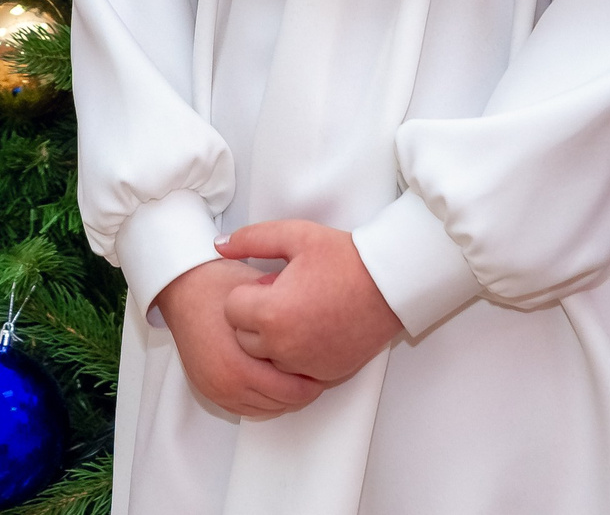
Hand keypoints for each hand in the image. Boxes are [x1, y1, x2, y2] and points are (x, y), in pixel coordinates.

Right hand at [153, 259, 325, 417]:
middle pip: (284, 403)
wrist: (183, 288)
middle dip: (304, 387)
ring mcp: (217, 391)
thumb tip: (324, 338)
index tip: (328, 365)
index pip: (293, 391)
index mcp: (239, 367)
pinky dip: (266, 399)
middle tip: (320, 368)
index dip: (316, 378)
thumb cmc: (221, 287)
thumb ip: (289, 325)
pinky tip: (277, 378)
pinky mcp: (210, 392)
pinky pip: (248, 409)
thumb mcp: (262, 302)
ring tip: (300, 372)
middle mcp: (226, 385)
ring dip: (286, 395)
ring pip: (268, 409)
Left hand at [216, 219, 405, 384]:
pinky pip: (292, 369)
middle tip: (286, 296)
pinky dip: (297, 354)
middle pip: (243, 338)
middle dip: (257, 317)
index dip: (248, 292)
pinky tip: (316, 329)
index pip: (231, 310)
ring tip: (301, 312)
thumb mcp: (297, 235)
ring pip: (266, 357)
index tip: (271, 282)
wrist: (391, 285)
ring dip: (274, 339)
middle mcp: (282, 346)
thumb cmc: (345, 258)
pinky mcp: (321, 375)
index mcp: (271, 312)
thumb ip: (252, 239)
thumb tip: (218, 245)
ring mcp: (303, 364)